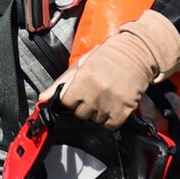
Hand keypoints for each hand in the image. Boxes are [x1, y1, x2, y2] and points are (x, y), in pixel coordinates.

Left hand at [44, 12, 179, 127]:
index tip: (75, 95)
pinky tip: (112, 106)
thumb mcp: (82, 64)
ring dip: (97, 113)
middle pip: (79, 113)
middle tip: (92, 94)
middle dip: (83, 106)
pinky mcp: (124, 110)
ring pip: (94, 120)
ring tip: (104, 98)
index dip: (69, 100)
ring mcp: (110, 102)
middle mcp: (95, 92)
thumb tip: (42, 99)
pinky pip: (110, 125)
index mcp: (83, 78)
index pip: (65, 102)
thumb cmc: (108, 56)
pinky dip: (110, 120)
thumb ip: (62, 83)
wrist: (137, 54)